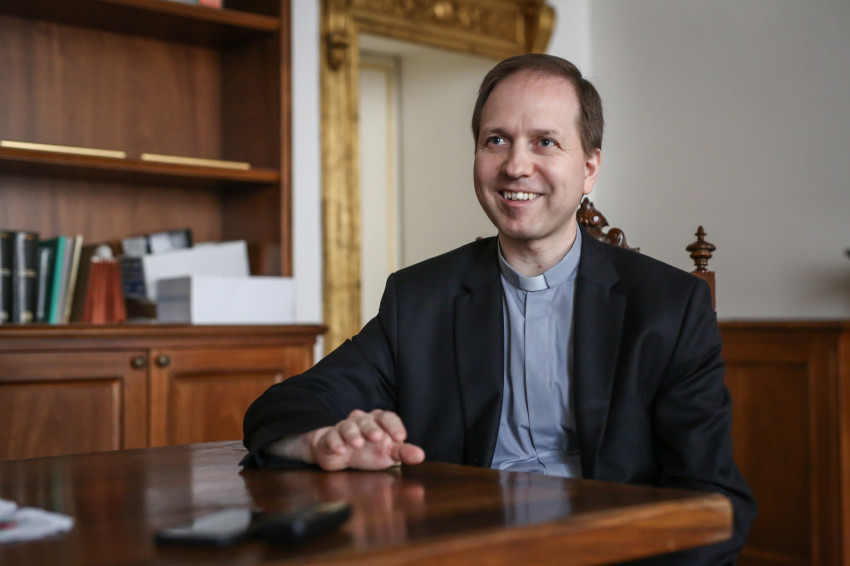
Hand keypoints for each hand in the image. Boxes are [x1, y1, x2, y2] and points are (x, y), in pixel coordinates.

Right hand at [270, 409, 424, 471]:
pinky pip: (331, 437)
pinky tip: (340, 449)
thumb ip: (404, 453)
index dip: (394, 425)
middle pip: (367, 420)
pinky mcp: (330, 438)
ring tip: (357, 444)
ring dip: (353, 434)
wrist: (338, 453)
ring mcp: (344, 428)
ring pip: (348, 426)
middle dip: (372, 428)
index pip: (388, 417)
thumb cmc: (368, 451)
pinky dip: (335, 442)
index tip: (401, 437)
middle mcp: (362, 421)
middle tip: (377, 437)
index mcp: (379, 422)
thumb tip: (421, 456)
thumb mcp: (388, 453)